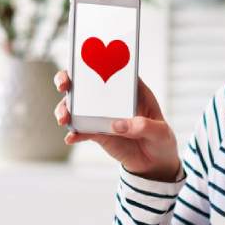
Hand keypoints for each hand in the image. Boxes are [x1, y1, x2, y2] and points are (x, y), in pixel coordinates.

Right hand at [53, 70, 181, 181]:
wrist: (154, 164)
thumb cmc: (161, 140)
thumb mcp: (160, 132)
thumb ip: (143, 126)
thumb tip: (117, 125)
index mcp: (131, 89)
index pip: (112, 68)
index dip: (96, 60)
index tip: (84, 61)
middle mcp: (113, 99)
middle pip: (85, 83)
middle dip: (69, 80)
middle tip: (63, 85)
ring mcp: (102, 116)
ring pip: (77, 107)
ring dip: (66, 109)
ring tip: (64, 119)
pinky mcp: (97, 133)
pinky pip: (81, 131)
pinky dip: (74, 133)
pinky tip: (70, 138)